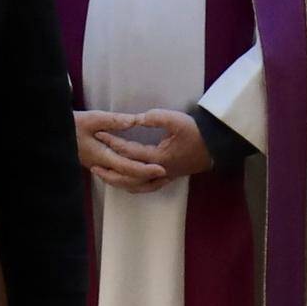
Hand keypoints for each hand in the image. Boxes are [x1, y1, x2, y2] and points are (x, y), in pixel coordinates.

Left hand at [74, 108, 209, 191]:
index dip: (113, 142)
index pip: (129, 151)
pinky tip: (124, 182)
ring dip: (118, 181)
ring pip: (135, 185)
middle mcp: (158, 171)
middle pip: (128, 175)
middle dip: (109, 168)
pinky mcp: (167, 179)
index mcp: (158, 157)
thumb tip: (135, 119)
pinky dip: (132, 186)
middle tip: (92, 162)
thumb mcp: (176, 120)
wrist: (213, 146)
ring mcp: (163, 177)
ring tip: (103, 175)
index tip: (99, 134)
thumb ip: (154, 118)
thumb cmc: (195, 132)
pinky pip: (146, 187)